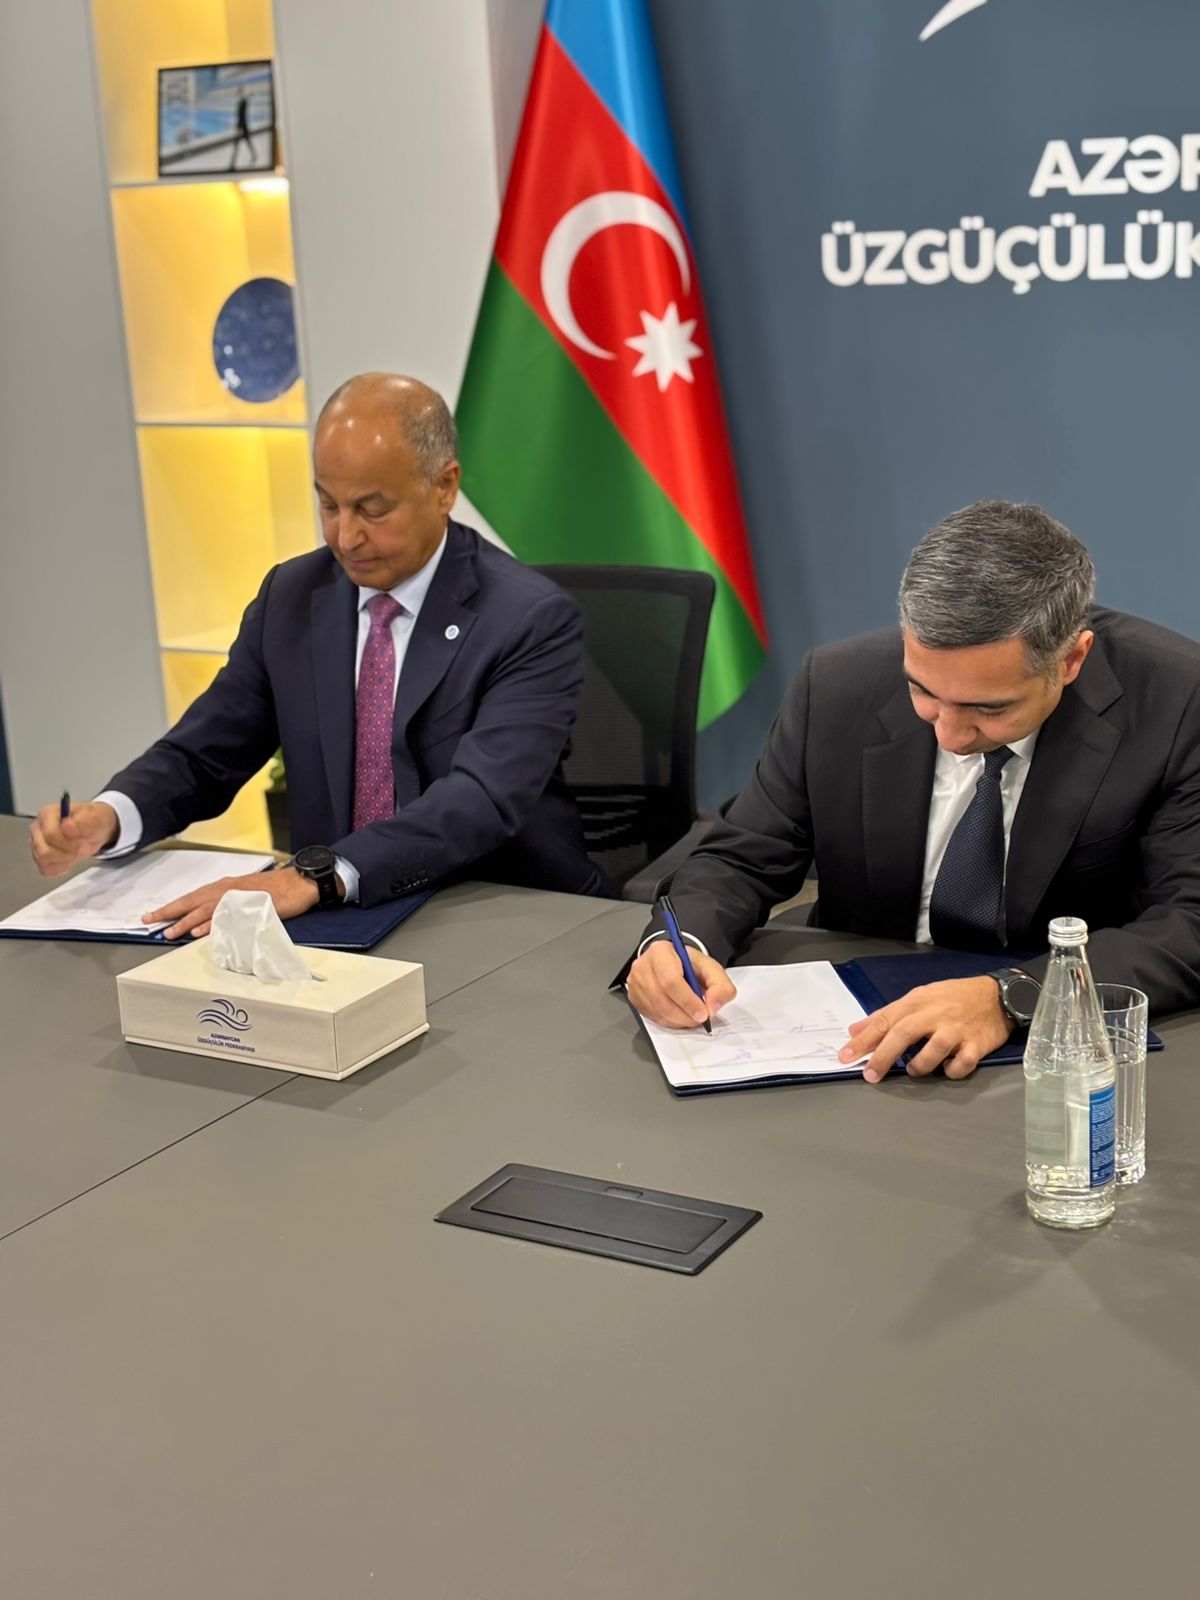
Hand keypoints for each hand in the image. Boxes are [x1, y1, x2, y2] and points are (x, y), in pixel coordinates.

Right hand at [30, 801, 118, 875]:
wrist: (95, 831)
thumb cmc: (92, 821)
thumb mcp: (95, 817)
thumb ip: (81, 822)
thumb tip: (67, 827)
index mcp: (48, 814)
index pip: (50, 834)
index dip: (68, 841)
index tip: (82, 839)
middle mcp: (38, 828)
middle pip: (44, 850)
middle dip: (67, 852)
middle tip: (81, 846)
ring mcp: (37, 844)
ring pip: (43, 861)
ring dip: (64, 860)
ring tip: (76, 852)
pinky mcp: (40, 857)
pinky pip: (46, 870)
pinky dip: (61, 868)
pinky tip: (70, 859)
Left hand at [145, 865, 324, 940]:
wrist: (300, 883)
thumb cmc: (277, 889)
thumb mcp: (246, 895)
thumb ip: (227, 907)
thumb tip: (209, 923)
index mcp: (224, 887)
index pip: (192, 897)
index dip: (173, 906)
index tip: (155, 915)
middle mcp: (226, 889)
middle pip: (192, 901)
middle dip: (169, 912)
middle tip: (149, 921)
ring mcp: (236, 897)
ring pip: (204, 910)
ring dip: (185, 921)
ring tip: (169, 932)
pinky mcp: (248, 906)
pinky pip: (224, 917)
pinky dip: (209, 924)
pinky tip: (197, 931)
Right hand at [625, 937, 736, 1028]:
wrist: (674, 964)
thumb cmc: (689, 965)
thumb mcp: (711, 969)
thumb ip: (720, 985)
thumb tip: (713, 1006)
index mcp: (661, 951)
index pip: (671, 981)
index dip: (688, 1001)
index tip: (703, 1013)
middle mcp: (643, 966)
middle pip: (662, 999)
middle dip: (685, 1015)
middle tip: (700, 1019)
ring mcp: (635, 982)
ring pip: (657, 1011)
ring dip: (678, 1020)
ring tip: (691, 1017)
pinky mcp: (633, 997)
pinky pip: (651, 1016)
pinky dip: (668, 1021)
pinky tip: (679, 1014)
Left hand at [838, 976, 1012, 1083]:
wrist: (998, 995)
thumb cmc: (954, 997)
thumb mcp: (918, 997)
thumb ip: (887, 1014)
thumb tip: (855, 1029)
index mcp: (917, 1001)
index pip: (884, 1020)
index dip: (863, 1039)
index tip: (845, 1055)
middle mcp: (935, 1014)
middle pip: (903, 1034)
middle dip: (883, 1056)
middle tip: (870, 1074)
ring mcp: (957, 1030)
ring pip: (933, 1050)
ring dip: (919, 1066)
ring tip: (914, 1070)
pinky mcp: (977, 1045)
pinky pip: (962, 1064)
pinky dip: (952, 1071)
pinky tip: (947, 1069)